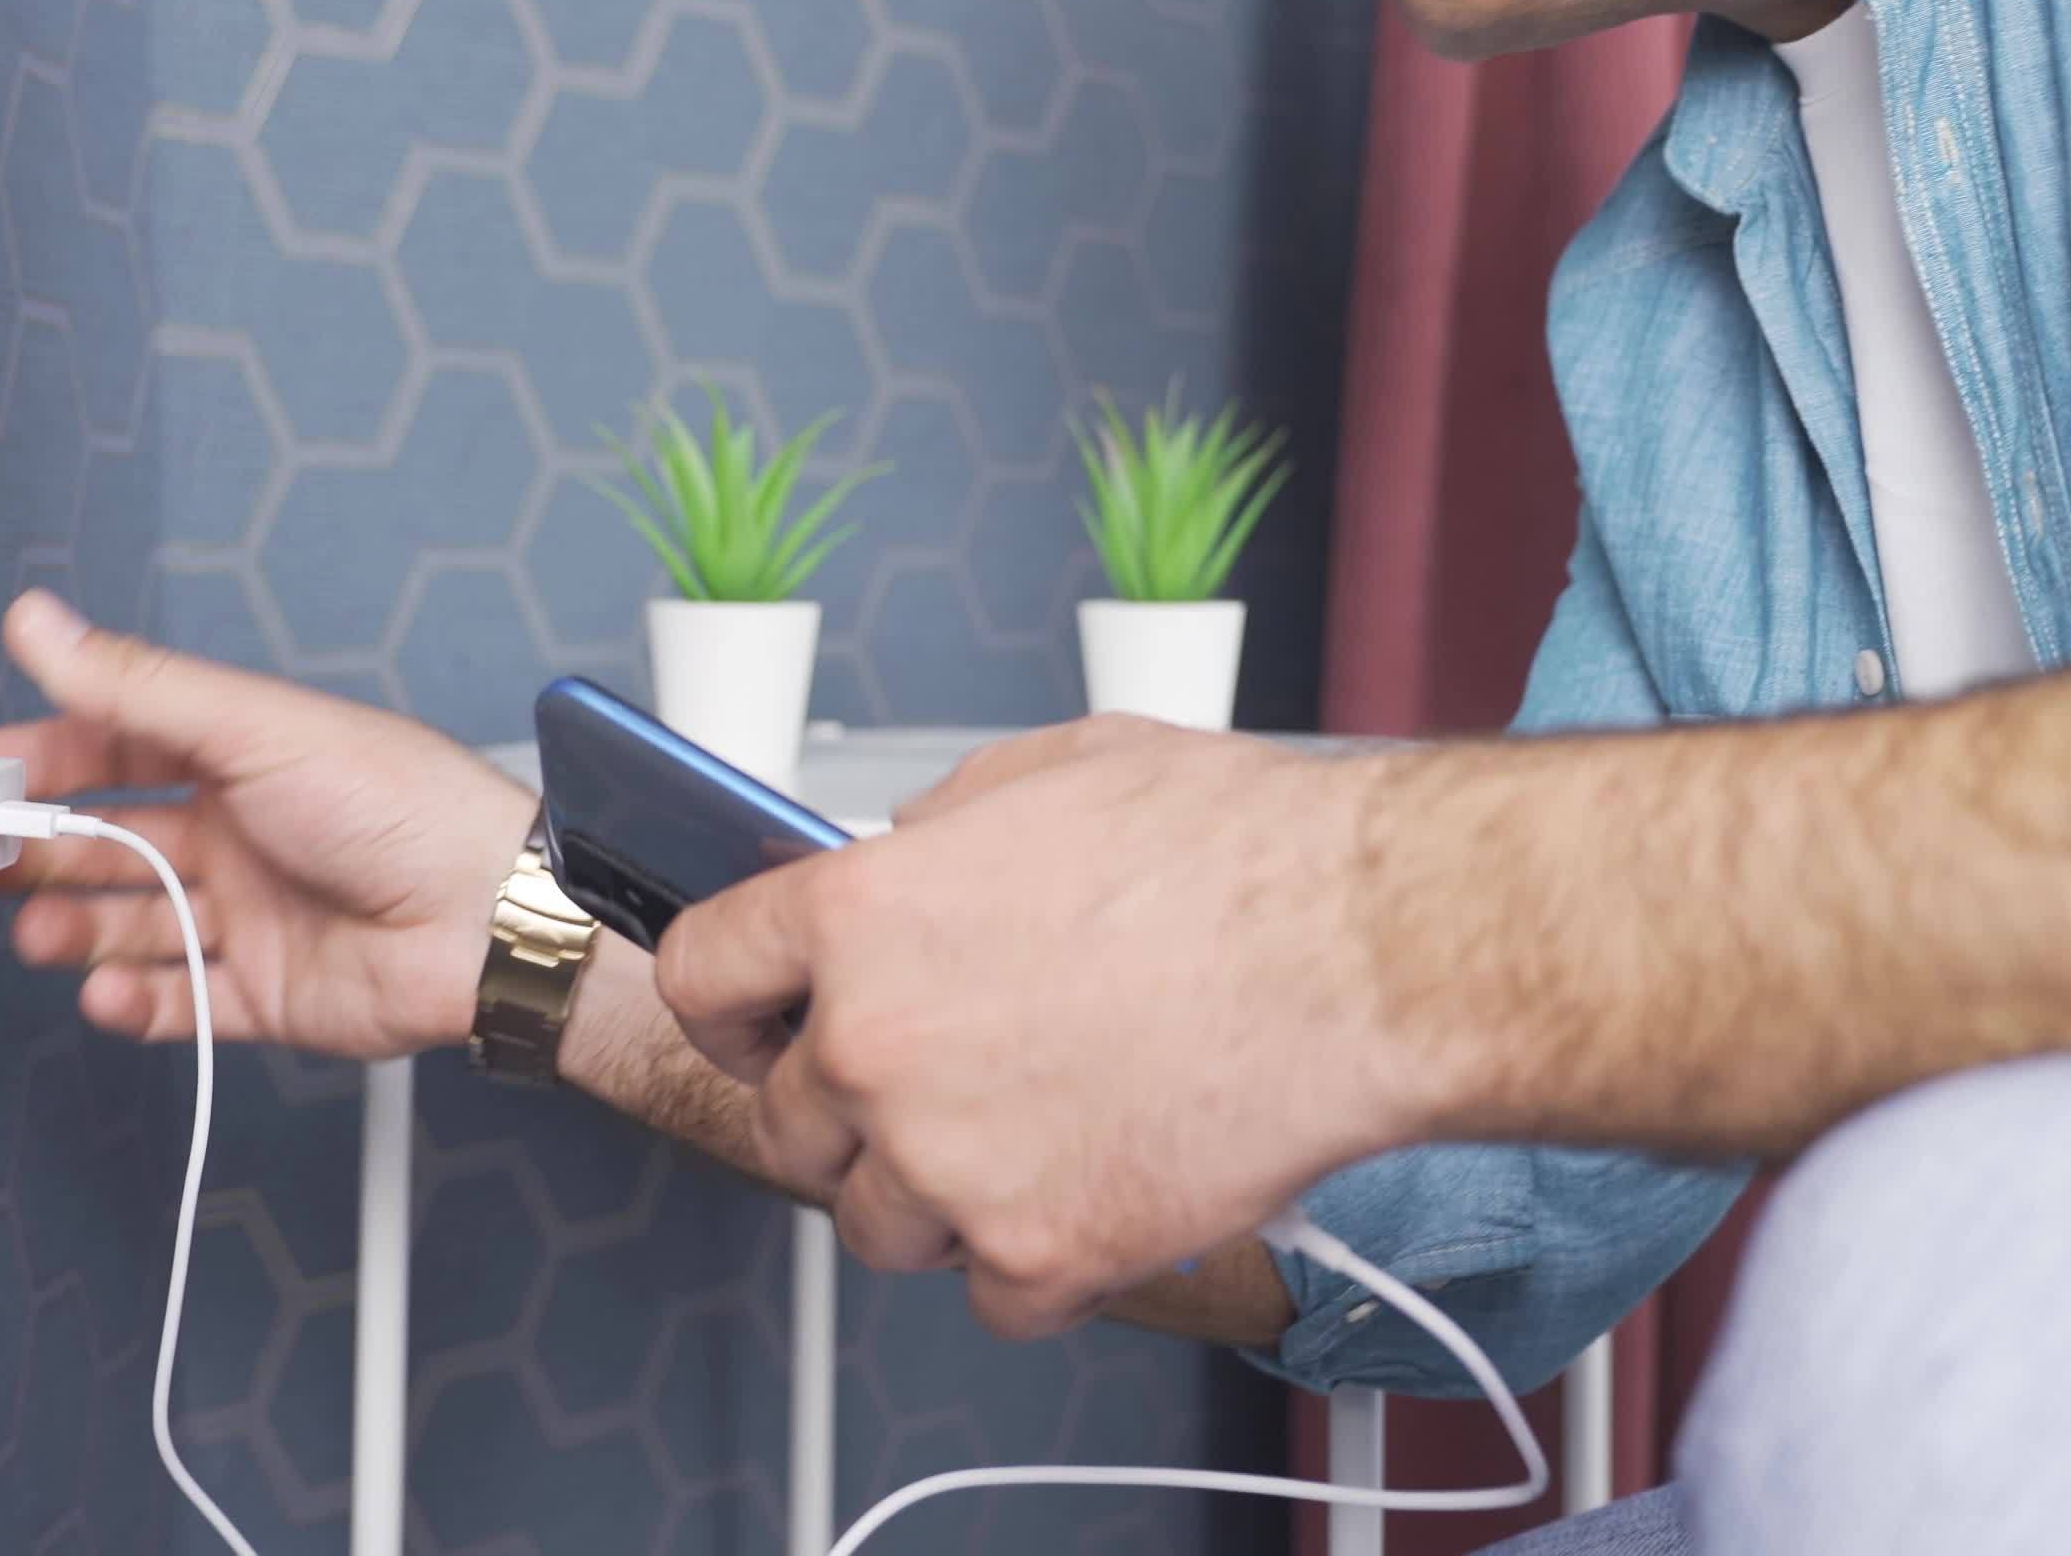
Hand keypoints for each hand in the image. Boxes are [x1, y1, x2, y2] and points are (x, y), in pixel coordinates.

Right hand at [0, 590, 534, 1058]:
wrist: (491, 918)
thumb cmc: (401, 806)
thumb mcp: (255, 729)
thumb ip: (136, 686)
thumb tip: (39, 622)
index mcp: (240, 757)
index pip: (114, 750)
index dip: (41, 761)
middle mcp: (241, 833)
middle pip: (111, 843)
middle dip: (39, 853)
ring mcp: (254, 916)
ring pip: (134, 926)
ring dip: (75, 930)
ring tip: (37, 932)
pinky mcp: (272, 995)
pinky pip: (184, 1005)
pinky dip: (137, 1003)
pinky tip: (106, 992)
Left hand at [654, 717, 1423, 1338]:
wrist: (1364, 951)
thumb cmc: (1239, 853)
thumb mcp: (1051, 771)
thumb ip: (941, 830)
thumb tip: (911, 859)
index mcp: (859, 914)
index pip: (706, 975)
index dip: (728, 1006)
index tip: (753, 1027)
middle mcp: (875, 1043)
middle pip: (786, 1122)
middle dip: (849, 1114)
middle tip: (937, 1090)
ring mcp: (947, 1162)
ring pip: (878, 1224)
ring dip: (938, 1198)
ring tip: (1038, 1138)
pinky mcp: (1037, 1255)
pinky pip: (991, 1299)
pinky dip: (1040, 1265)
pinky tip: (1101, 1190)